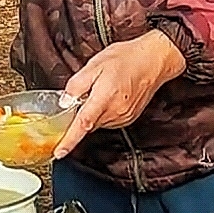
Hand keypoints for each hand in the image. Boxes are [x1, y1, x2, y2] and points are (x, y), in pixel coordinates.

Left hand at [54, 30, 186, 157]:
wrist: (154, 60)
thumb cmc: (127, 58)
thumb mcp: (95, 65)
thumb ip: (77, 85)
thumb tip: (65, 101)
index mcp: (103, 98)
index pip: (82, 125)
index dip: (69, 141)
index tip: (59, 153)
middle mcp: (115, 112)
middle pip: (88, 124)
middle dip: (80, 114)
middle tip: (85, 94)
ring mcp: (123, 117)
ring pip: (98, 122)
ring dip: (93, 112)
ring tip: (102, 90)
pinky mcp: (129, 118)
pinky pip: (109, 120)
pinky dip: (103, 112)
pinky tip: (110, 96)